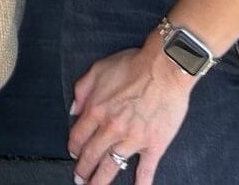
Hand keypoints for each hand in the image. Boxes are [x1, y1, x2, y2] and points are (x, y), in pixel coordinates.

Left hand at [68, 42, 193, 184]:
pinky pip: (146, 169)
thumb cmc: (134, 65)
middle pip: (91, 155)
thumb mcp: (98, 69)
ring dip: (100, 180)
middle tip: (79, 178)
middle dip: (83, 169)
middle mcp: (111, 128)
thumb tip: (73, 109)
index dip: (74, 147)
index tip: (73, 154)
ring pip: (112, 166)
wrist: (165, 68)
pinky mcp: (154, 145)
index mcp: (96, 109)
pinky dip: (141, 183)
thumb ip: (82, 90)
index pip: (78, 136)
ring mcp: (133, 139)